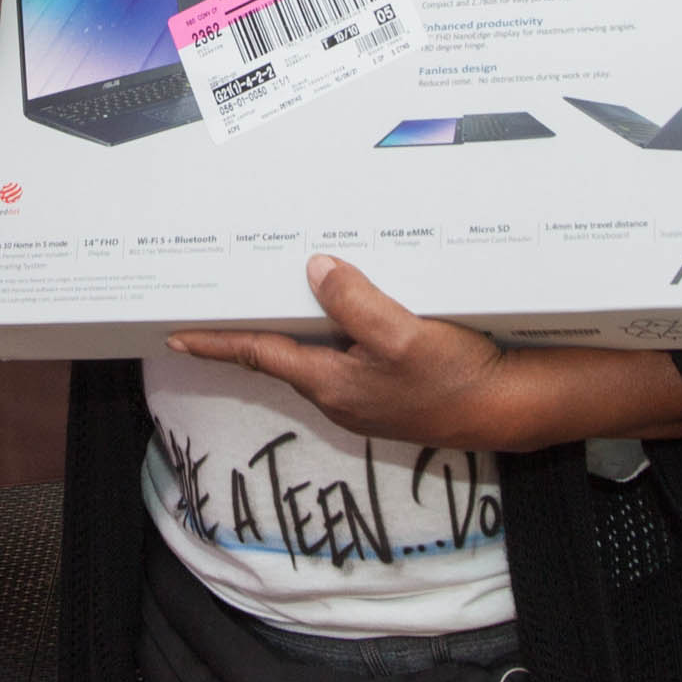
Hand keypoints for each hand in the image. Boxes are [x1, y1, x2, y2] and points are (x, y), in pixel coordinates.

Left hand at [169, 255, 525, 451]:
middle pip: (283, 355)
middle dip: (252, 332)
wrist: (505, 410)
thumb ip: (355, 303)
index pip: (259, 355)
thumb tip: (316, 271)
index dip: (216, 344)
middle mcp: (338, 395)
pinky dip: (336, 332)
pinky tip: (349, 311)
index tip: (176, 338)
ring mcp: (363, 397)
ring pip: (316, 355)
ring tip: (280, 297)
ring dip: (297, 329)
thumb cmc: (455, 379)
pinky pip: (347, 356)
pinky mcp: (388, 391)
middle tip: (222, 306)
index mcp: (330, 382)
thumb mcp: (402, 334)